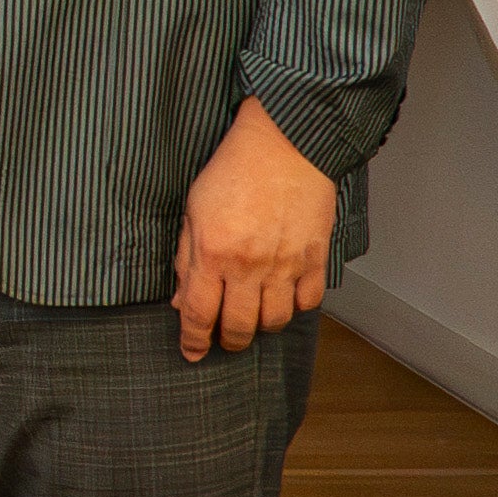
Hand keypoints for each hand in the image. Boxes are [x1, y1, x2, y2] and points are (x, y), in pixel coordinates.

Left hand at [172, 96, 334, 360]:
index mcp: (212, 253)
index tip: (192, 352)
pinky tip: (284, 297)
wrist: (284, 144)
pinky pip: (308, 302)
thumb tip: (181, 300)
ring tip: (253, 317)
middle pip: (238, 327)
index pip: (199, 314)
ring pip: (275, 321)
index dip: (193, 340)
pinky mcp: (315, 257)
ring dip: (261, 327)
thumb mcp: (193, 211)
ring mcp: (286, 264)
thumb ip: (186, 259)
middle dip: (228, 341)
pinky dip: (296, 307)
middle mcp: (249, 265)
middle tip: (224, 338)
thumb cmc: (233, 171)